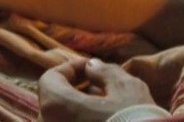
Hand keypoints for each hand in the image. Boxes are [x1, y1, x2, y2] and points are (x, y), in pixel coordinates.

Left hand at [39, 58, 157, 121]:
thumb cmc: (133, 120)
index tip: (93, 68)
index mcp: (56, 105)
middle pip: (53, 100)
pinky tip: (103, 121)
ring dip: (78, 108)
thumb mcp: (126, 88)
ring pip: (61, 118)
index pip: (50, 78)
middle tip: (102, 86)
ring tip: (106, 107)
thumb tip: (92, 67)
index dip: (71, 68)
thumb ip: (104, 71)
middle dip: (75, 89)